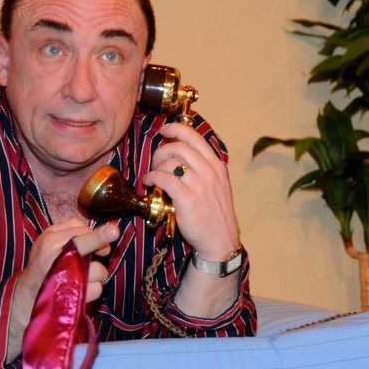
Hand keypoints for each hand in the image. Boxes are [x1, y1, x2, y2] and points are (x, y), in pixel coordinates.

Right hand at [6, 217, 118, 361]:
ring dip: (99, 273)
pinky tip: (83, 289)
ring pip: (98, 269)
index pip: (78, 227)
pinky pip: (96, 288)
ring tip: (87, 276)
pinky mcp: (71, 295)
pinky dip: (94, 289)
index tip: (110, 234)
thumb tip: (102, 231)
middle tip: (114, 231)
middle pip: (83, 243)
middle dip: (100, 237)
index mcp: (50, 239)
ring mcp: (64, 276)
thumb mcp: (49, 242)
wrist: (27, 295)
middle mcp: (56, 255)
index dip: (97, 233)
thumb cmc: (44, 265)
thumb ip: (71, 232)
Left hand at [142, 121, 240, 260]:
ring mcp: (199, 185)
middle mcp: (209, 172)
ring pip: (170, 162)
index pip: (195, 137)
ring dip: (155, 166)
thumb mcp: (218, 186)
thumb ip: (204, 169)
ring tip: (153, 177)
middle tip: (156, 162)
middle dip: (161, 150)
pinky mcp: (187, 199)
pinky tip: (149, 183)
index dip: (176, 129)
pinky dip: (152, 177)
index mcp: (217, 166)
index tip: (164, 130)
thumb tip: (181, 155)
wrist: (219, 240)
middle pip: (179, 146)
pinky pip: (163, 179)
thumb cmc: (215, 215)